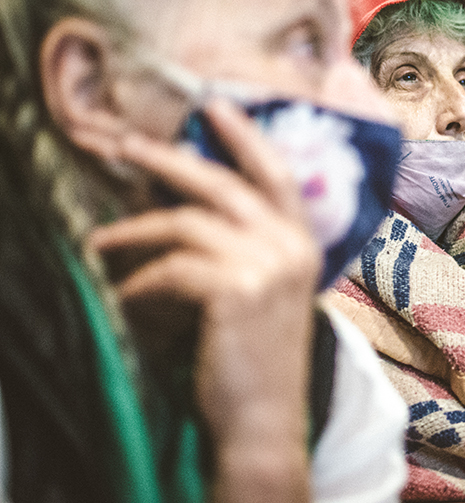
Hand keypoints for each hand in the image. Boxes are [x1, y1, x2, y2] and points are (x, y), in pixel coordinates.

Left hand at [89, 99, 318, 501]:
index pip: (276, 173)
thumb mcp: (266, 290)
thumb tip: (187, 204)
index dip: (245, 135)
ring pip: (185, 223)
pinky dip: (138, 282)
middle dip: (167, 160)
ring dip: (134, 231)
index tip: (213, 105)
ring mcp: (267, 264)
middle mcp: (291, 245)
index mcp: (304, 241)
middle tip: (123, 145)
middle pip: (221, 183)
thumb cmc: (257, 354)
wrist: (265, 417)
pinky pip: (169, 268)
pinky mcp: (235, 289)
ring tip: (101, 243)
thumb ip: (249, 245)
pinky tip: (125, 296)